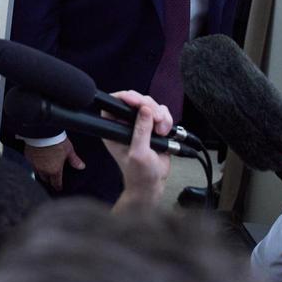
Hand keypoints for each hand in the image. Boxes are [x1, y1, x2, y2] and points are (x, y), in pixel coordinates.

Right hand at [24, 138, 83, 190]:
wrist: (42, 132)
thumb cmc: (56, 141)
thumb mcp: (69, 150)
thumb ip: (74, 160)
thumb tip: (81, 167)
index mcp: (54, 170)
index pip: (56, 183)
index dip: (58, 187)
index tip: (58, 188)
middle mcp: (43, 170)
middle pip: (45, 179)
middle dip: (49, 180)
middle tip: (52, 178)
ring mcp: (34, 164)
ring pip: (37, 173)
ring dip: (41, 173)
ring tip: (44, 170)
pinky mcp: (28, 157)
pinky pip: (31, 164)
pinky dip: (34, 164)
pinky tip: (37, 160)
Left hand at [103, 90, 172, 211]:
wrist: (152, 183)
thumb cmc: (140, 173)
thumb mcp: (139, 153)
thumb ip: (141, 131)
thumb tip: (145, 110)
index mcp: (114, 128)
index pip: (114, 103)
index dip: (125, 97)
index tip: (137, 101)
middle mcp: (126, 123)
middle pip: (136, 100)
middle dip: (149, 106)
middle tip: (156, 119)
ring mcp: (141, 124)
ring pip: (152, 105)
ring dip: (160, 116)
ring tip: (161, 132)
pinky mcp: (154, 126)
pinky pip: (162, 114)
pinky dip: (167, 120)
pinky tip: (165, 133)